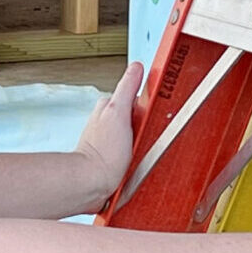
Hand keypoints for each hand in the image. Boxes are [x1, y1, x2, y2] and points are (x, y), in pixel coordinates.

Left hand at [75, 61, 144, 210]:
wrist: (93, 185)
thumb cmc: (102, 153)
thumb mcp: (118, 112)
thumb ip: (127, 88)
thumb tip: (136, 67)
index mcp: (109, 110)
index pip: (138, 99)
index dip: (150, 105)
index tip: (158, 111)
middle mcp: (109, 126)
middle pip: (141, 120)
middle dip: (150, 127)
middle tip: (152, 137)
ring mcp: (114, 145)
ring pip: (140, 139)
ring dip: (147, 145)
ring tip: (147, 153)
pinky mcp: (119, 164)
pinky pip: (137, 157)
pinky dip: (142, 160)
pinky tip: (144, 164)